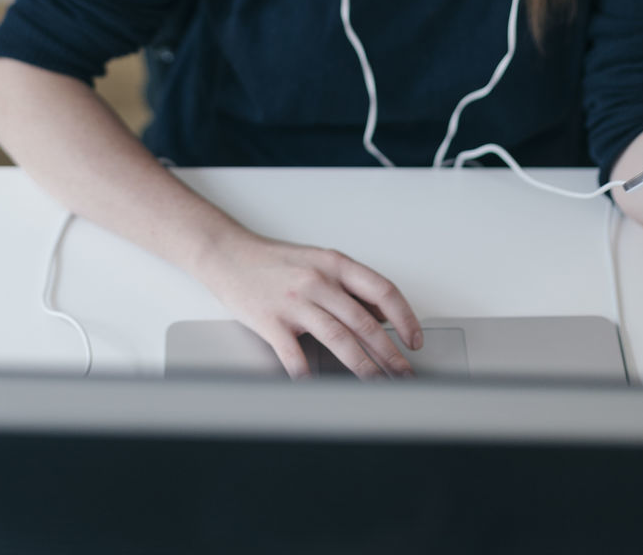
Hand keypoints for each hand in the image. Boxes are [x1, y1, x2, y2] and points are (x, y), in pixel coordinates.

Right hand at [198, 230, 422, 379]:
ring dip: (364, 367)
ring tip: (377, 385)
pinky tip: (317, 388)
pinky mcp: (271, 321)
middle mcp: (318, 281)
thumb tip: (384, 315)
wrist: (228, 255)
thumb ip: (350, 286)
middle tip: (404, 374)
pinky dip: (308, 376)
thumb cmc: (274, 261)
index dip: (405, 318)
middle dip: (391, 354)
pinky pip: (295, 356)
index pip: (382, 290)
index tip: (414, 340)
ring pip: (339, 339)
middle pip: (364, 322)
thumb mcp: (319, 261)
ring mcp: (294, 301)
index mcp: (334, 263)